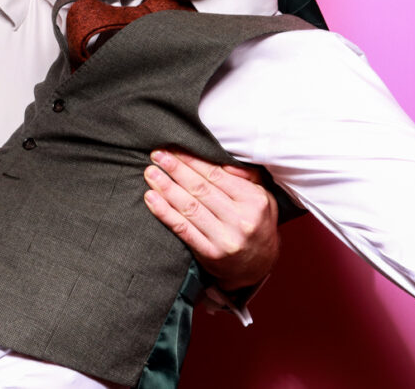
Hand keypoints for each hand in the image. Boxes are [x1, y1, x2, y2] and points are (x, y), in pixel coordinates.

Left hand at [144, 149, 278, 291]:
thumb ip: (246, 176)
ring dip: (166, 188)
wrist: (259, 265)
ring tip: (151, 174)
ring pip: (189, 207)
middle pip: (200, 189)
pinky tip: (151, 198)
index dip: (192, 160)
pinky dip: (165, 212)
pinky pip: (183, 229)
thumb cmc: (257, 223)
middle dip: (176, 169)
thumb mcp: (263, 196)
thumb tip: (221, 157)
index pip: (216, 175)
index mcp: (254, 201)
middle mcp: (241, 220)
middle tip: (156, 155)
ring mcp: (225, 239)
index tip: (174, 149)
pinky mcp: (210, 254)